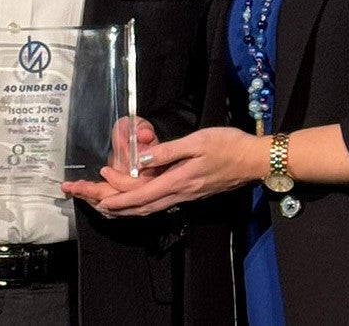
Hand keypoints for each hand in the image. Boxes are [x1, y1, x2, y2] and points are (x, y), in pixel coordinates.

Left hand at [81, 126, 267, 215]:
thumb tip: (141, 158)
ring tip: (108, 206)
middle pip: (143, 206)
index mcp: (179, 180)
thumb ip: (168, 150)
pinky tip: (137, 201)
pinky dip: (143, 204)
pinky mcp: (191, 192)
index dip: (120, 199)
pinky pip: (161, 202)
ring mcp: (186, 195)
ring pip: (151, 207)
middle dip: (117, 207)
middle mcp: (180, 193)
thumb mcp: (197, 141)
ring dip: (128, 208)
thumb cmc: (228, 146)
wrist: (253, 160)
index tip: (100, 201)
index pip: (143, 195)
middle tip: (94, 204)